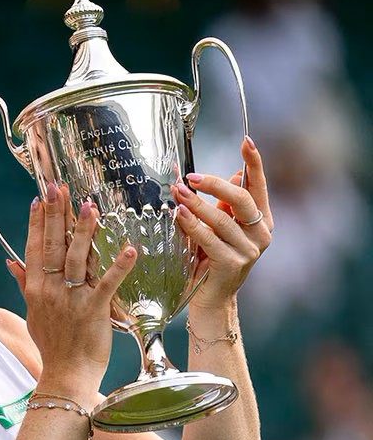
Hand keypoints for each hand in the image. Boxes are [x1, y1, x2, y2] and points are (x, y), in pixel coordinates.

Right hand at [6, 182, 138, 393]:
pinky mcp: (94, 310)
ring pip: (78, 258)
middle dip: (56, 214)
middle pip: (53, 246)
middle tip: (60, 188)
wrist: (65, 374)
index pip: (34, 248)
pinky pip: (108, 283)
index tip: (40, 198)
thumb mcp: (32, 312)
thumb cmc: (52, 344)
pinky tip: (130, 248)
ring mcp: (71, 299)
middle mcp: (50, 290)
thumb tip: (12, 262)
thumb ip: (24, 283)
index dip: (37, 222)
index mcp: (35, 289)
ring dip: (84, 231)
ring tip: (89, 206)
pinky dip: (119, 266)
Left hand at [171, 136, 271, 310]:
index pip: (259, 186)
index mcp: (262, 220)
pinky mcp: (232, 265)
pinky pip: (209, 239)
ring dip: (196, 204)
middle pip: (242, 199)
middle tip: (190, 177)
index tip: (246, 140)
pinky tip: (179, 214)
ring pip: (222, 219)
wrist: (211, 299)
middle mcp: (261, 234)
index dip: (254, 162)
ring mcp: (249, 251)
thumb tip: (233, 172)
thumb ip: (225, 204)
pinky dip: (192, 225)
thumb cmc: (211, 259)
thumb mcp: (220, 227)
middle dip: (215, 184)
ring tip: (177, 191)